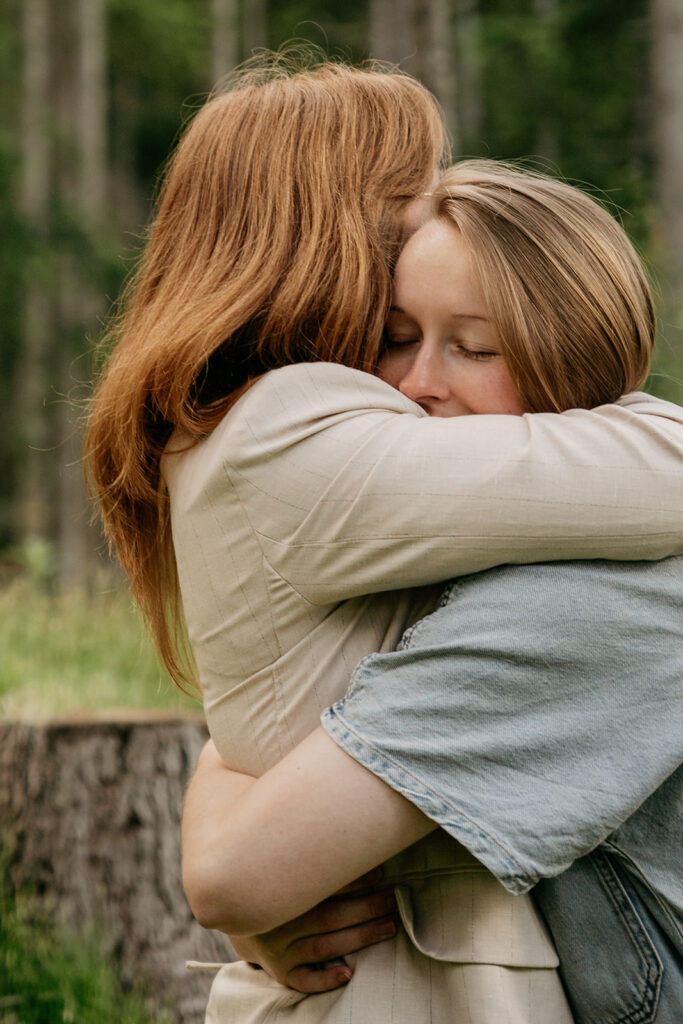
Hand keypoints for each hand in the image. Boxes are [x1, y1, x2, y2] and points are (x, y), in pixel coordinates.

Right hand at [228, 870, 397, 992]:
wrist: (236, 914)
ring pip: (323, 946)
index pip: (322, 886)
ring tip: (389, 927)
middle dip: (366, 908)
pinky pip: (303, 980)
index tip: (380, 872)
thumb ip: (307, 855)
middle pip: (328, 916)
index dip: (353, 879)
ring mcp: (279, 950)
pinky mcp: (281, 972)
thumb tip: (348, 827)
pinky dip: (325, 979)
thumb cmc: (274, 885)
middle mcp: (278, 922)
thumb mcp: (283, 867)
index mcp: (281, 892)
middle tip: (393, 900)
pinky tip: (348, 974)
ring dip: (359, 937)